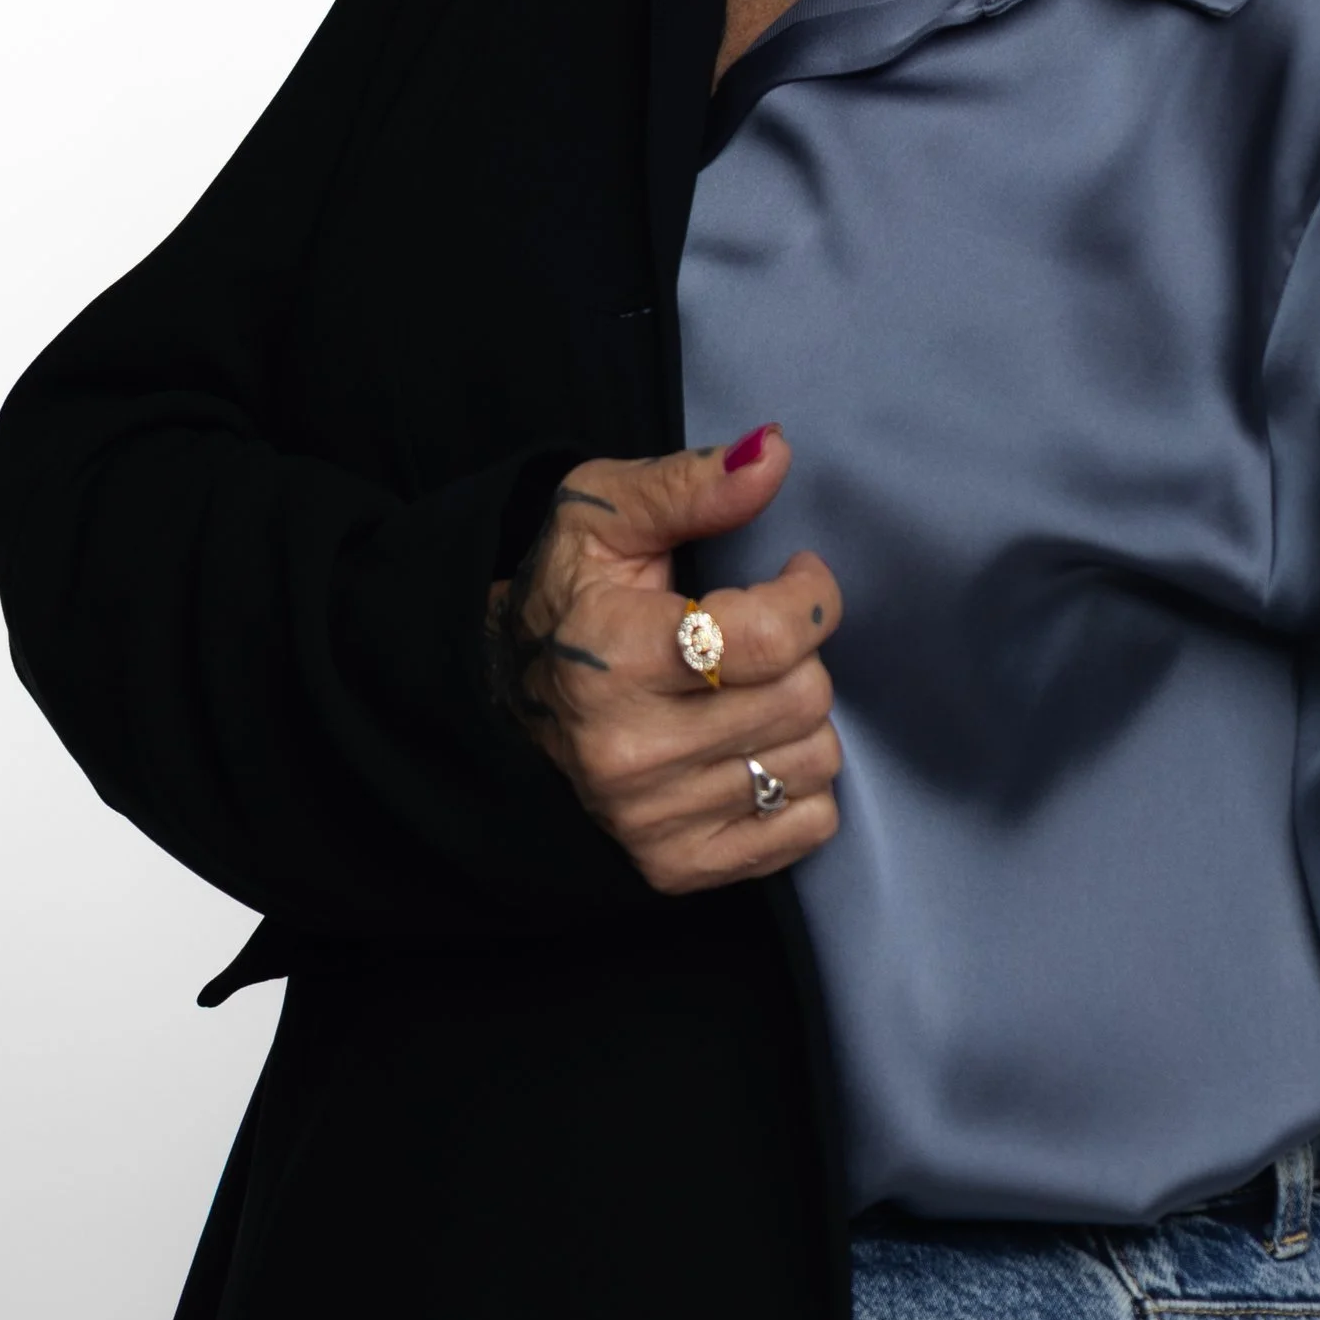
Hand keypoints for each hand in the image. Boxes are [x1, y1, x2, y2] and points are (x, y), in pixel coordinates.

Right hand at [494, 429, 842, 893]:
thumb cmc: (568, 599)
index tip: (796, 576)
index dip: (811, 596)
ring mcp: (652, 819)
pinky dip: (799, 787)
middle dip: (801, 654)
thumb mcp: (605, 517)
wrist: (506, 702)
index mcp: (612, 656)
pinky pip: (806, 828)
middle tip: (762, 639)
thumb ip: (691, 484)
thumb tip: (777, 453)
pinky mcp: (674, 867)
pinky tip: (753, 750)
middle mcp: (628, 750)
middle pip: (803, 698)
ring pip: (813, 762)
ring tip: (752, 693)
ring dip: (801, 719)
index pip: (771, 636)